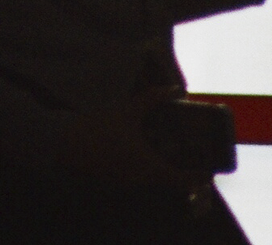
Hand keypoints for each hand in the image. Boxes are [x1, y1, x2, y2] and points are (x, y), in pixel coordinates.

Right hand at [54, 89, 191, 189]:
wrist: (64, 144)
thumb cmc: (100, 129)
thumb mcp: (129, 110)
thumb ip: (153, 99)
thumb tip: (176, 89)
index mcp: (151, 167)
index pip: (183, 181)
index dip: (198, 176)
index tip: (207, 167)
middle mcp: (142, 181)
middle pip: (169, 181)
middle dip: (180, 168)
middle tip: (188, 150)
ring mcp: (127, 183)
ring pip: (152, 178)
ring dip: (161, 166)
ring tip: (167, 146)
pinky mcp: (114, 180)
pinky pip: (137, 176)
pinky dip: (144, 166)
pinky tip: (141, 148)